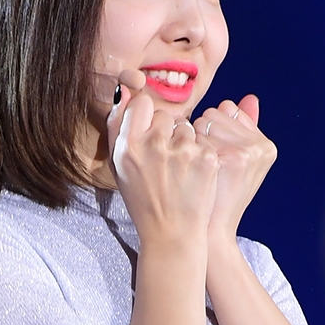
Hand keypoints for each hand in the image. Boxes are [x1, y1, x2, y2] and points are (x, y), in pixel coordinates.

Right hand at [107, 71, 219, 246]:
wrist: (172, 234)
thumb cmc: (143, 200)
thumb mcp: (120, 166)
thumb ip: (118, 127)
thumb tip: (124, 90)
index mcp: (128, 146)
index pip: (141, 104)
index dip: (146, 116)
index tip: (149, 133)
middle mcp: (153, 145)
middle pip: (165, 116)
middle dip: (167, 133)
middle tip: (165, 162)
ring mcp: (183, 151)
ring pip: (187, 127)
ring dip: (186, 143)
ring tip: (180, 172)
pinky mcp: (207, 158)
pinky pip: (204, 141)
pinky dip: (202, 154)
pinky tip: (194, 176)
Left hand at [196, 95, 276, 240]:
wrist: (208, 232)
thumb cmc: (216, 195)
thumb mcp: (236, 163)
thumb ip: (244, 129)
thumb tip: (250, 98)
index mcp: (265, 145)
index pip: (227, 111)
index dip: (211, 132)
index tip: (212, 159)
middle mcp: (261, 147)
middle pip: (214, 112)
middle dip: (202, 132)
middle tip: (204, 166)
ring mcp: (248, 152)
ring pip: (202, 121)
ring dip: (192, 140)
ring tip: (197, 169)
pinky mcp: (230, 158)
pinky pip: (194, 134)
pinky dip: (185, 149)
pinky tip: (190, 171)